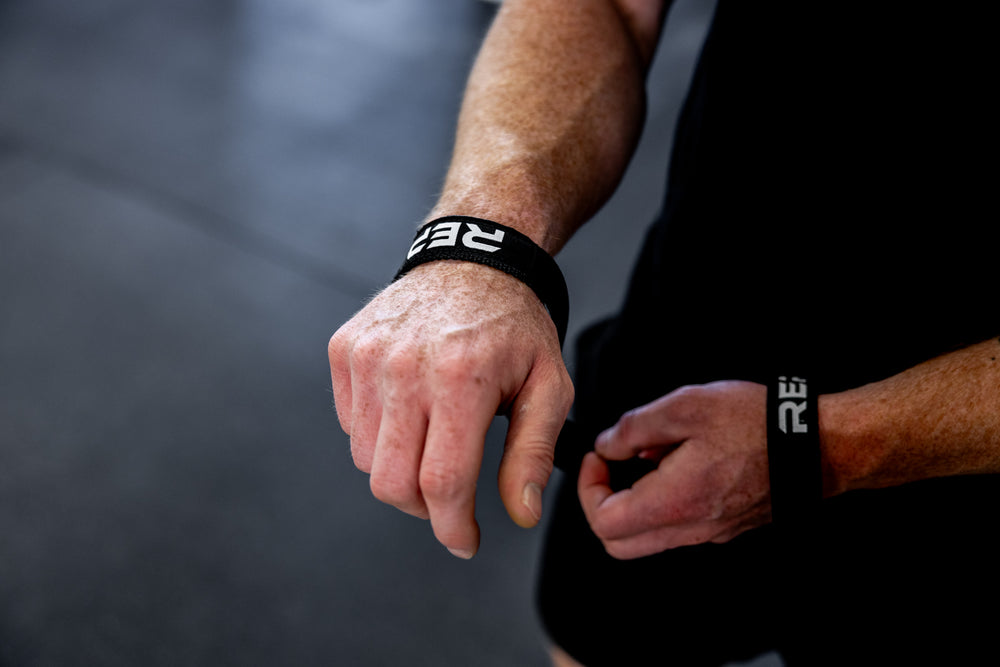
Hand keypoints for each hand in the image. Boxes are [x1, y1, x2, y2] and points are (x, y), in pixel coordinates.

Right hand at [328, 261, 573, 557]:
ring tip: (434, 443)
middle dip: (424, 510)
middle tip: (450, 502)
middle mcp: (405, 367)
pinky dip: (378, 436)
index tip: (466, 542)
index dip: (454, 527)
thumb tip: (522, 513)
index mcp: (461, 378)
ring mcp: (367, 356)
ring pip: (366, 459)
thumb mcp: (549, 385)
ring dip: (400, 471)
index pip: (443, 482)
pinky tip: (410, 412)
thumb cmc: (515, 326)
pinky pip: (350, 424)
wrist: (472, 258)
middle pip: (392, 483)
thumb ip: (533, 452)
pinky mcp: (345, 349)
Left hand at [578, 381, 769, 559]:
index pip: (604, 522)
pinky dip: (662, 502)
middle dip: (603, 504)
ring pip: (648, 538)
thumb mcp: (686, 405)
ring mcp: (709, 533)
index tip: (597, 459)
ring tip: (651, 457)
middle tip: (611, 467)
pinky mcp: (724, 527)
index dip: (589, 488)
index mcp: (675, 501)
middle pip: (618, 543)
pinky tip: (679, 464)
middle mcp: (690, 527)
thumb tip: (608, 445)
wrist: (818, 446)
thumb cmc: (759, 424)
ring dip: (634, 502)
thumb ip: (635, 427)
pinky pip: (677, 527)